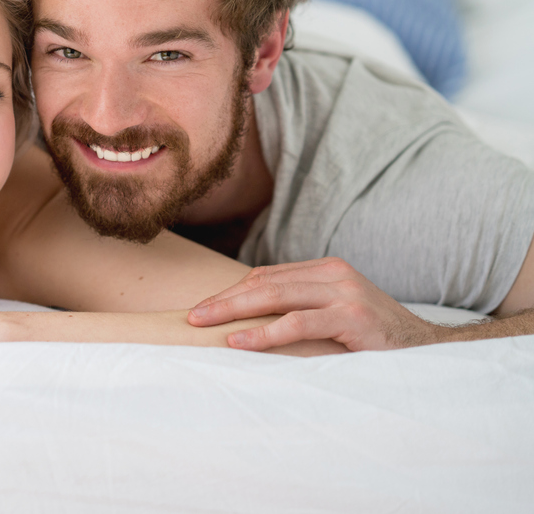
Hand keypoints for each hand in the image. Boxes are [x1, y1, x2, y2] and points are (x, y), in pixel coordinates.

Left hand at [187, 257, 443, 350]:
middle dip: (224, 300)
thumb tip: (248, 319)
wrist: (432, 353)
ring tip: (203, 325)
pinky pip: (298, 323)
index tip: (203, 308)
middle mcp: (333, 274)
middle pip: (264, 283)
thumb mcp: (335, 315)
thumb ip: (302, 308)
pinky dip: (265, 334)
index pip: (266, 276)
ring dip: (234, 312)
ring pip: (275, 298)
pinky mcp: (352, 317)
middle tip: (191, 315)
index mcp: (326, 269)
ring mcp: (344, 293)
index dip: (231, 292)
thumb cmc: (375, 339)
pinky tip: (240, 342)